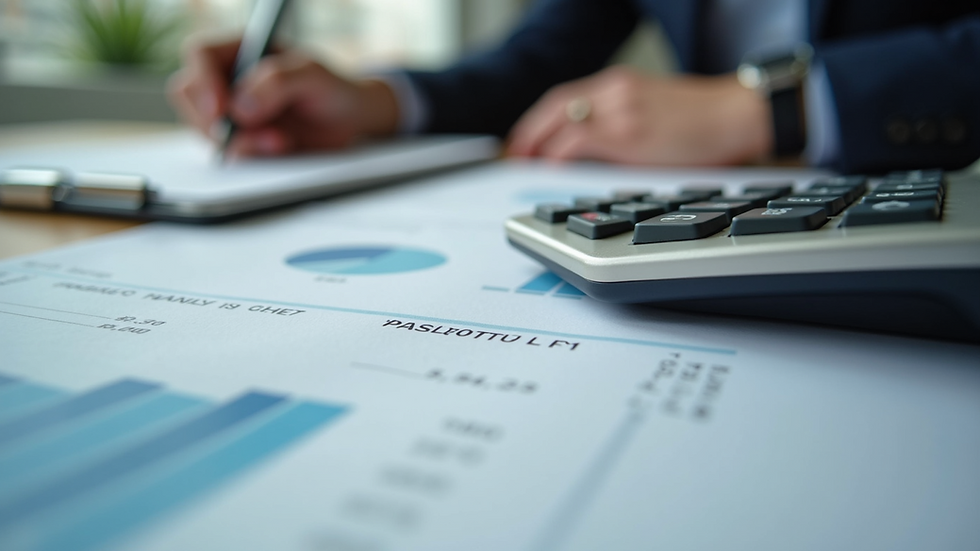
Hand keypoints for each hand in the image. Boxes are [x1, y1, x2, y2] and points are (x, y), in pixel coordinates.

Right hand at [167, 39, 399, 156]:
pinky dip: (249, 154)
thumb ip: (278, 82)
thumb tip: (240, 106)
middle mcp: (229, 77)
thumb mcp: (313, 76)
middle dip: (217, 120)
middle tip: (254, 134)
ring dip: (240, 141)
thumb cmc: (333, 88)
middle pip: (189, 94)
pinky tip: (279, 148)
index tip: (221, 111)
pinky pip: (226, 150)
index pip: (200, 55)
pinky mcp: (240, 138)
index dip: (203, 82)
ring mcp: (231, 110)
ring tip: (282, 141)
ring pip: (204, 127)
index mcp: (242, 48)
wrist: (350, 121)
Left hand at [507, 66, 772, 165]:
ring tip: (526, 163)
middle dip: (529, 130)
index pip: (566, 97)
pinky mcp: (629, 132)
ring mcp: (621, 109)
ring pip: (561, 119)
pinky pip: (578, 139)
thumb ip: (624, 123)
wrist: (741, 115)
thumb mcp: (656, 112)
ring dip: (537, 142)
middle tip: (515, 154)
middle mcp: (616, 91)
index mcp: (621, 85)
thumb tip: (597, 151)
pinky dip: (557, 151)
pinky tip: (549, 165)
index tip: (527, 139)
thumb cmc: (708, 121)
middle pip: (556, 104)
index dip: (540, 119)